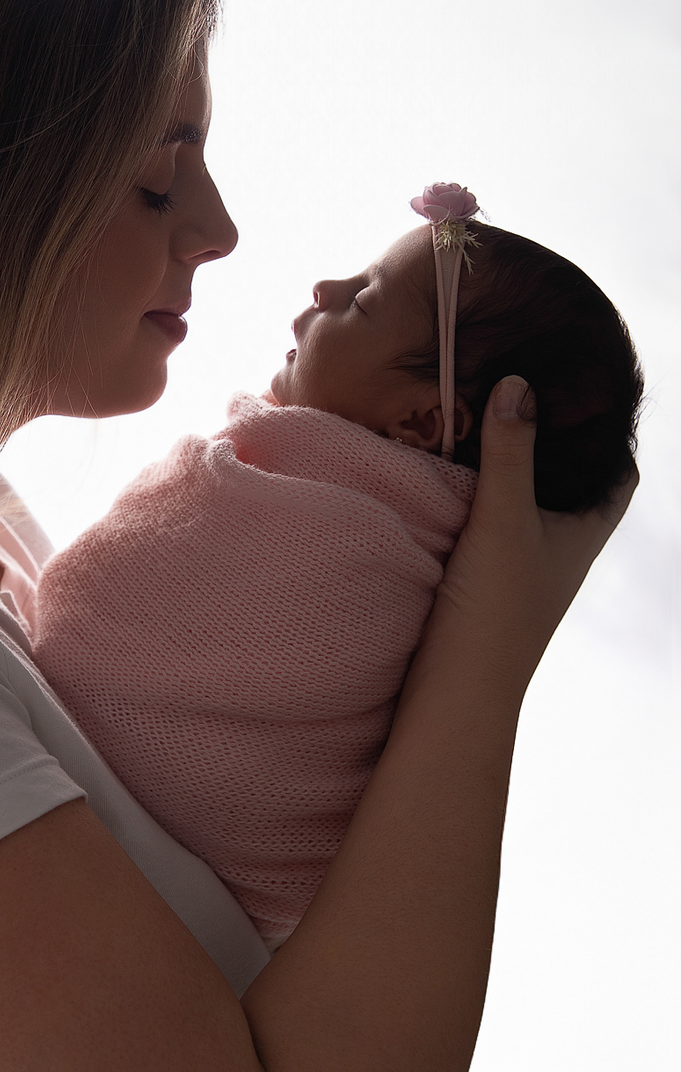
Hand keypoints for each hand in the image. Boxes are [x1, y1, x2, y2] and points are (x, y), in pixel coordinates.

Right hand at [435, 376, 637, 686]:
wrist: (457, 689)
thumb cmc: (496, 610)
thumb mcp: (504, 520)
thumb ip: (510, 453)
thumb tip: (519, 382)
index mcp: (587, 531)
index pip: (619, 469)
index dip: (609, 428)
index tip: (584, 386)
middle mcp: (563, 543)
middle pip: (572, 477)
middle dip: (555, 435)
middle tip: (527, 386)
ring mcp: (527, 560)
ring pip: (531, 497)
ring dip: (514, 462)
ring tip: (487, 413)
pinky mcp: (490, 573)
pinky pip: (495, 516)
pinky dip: (483, 488)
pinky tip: (452, 468)